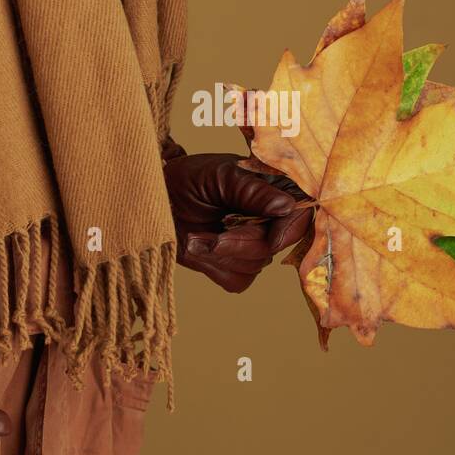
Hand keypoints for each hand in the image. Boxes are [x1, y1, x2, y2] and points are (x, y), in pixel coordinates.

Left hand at [162, 150, 311, 292]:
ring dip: (220, 253)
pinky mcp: (234, 266)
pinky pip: (237, 280)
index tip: (272, 238)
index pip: (299, 215)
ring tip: (196, 235)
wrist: (155, 200)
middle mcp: (268, 220)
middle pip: (275, 245)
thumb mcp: (220, 175)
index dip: (288, 230)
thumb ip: (253, 191)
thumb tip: (287, 206)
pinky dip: (214, 267)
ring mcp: (252, 245)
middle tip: (214, 235)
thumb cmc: (188, 178)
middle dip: (242, 242)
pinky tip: (198, 248)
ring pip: (255, 265)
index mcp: (273, 191)